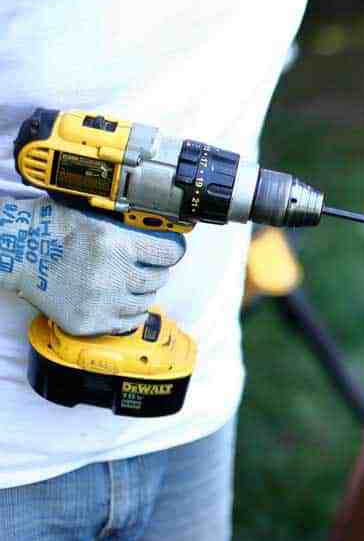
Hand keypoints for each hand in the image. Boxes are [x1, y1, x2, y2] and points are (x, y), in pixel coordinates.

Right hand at [0, 197, 185, 335]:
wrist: (16, 253)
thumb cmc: (52, 229)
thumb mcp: (96, 218)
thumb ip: (130, 230)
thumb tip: (163, 235)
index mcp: (116, 244)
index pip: (169, 253)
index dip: (171, 251)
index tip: (168, 252)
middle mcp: (111, 276)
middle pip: (158, 279)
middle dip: (155, 271)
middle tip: (144, 267)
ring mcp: (101, 302)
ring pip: (146, 302)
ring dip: (142, 292)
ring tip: (129, 283)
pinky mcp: (89, 322)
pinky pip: (128, 322)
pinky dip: (129, 313)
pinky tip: (121, 302)